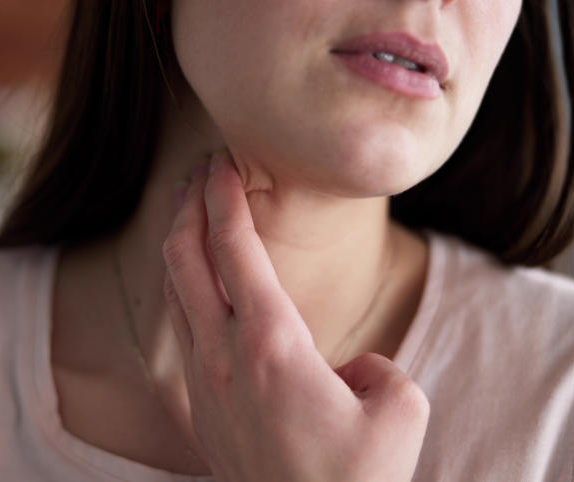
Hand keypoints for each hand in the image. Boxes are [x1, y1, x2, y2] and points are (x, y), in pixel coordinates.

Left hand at [161, 149, 428, 481]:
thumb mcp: (399, 412)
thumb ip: (380, 371)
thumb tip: (354, 371)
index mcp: (269, 343)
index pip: (234, 247)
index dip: (225, 196)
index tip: (224, 160)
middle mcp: (223, 356)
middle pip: (184, 258)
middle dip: (189, 205)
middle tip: (202, 171)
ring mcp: (203, 385)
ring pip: (175, 295)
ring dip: (180, 246)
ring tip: (193, 216)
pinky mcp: (200, 412)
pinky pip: (181, 334)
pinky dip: (184, 293)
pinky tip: (197, 290)